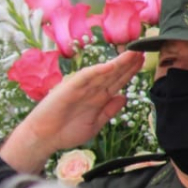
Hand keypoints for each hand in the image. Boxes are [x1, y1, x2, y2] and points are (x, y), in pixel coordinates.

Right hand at [0, 50, 144, 172]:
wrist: (44, 138)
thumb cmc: (66, 132)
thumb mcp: (95, 124)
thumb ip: (109, 111)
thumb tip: (124, 97)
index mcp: (98, 98)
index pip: (117, 81)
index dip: (130, 71)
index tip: (143, 61)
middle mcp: (91, 90)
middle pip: (113, 74)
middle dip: (128, 62)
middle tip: (142, 49)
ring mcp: (80, 88)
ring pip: (102, 73)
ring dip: (117, 63)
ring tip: (132, 52)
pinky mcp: (69, 89)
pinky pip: (85, 78)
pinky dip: (96, 71)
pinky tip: (109, 65)